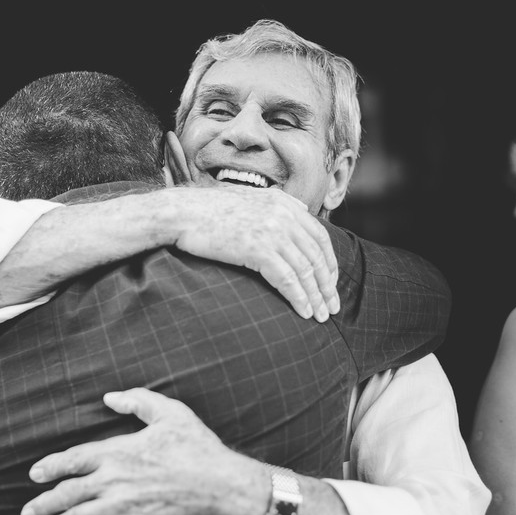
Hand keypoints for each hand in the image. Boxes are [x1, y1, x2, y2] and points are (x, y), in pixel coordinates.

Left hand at [21, 388, 264, 514]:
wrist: (222, 485)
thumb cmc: (198, 447)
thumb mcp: (170, 413)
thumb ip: (138, 401)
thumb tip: (110, 397)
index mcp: (118, 451)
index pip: (74, 459)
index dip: (51, 467)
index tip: (35, 475)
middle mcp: (114, 480)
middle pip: (68, 493)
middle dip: (43, 504)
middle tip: (27, 513)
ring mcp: (123, 506)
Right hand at [165, 185, 339, 321]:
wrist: (183, 213)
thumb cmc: (212, 210)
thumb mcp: (252, 197)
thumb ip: (281, 203)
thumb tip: (304, 210)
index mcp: (285, 204)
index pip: (320, 237)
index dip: (329, 263)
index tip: (330, 284)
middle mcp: (284, 216)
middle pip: (317, 257)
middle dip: (327, 286)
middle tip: (332, 308)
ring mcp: (273, 231)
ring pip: (305, 271)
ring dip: (316, 297)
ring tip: (320, 316)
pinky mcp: (259, 249)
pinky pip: (288, 279)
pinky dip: (299, 298)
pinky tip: (304, 313)